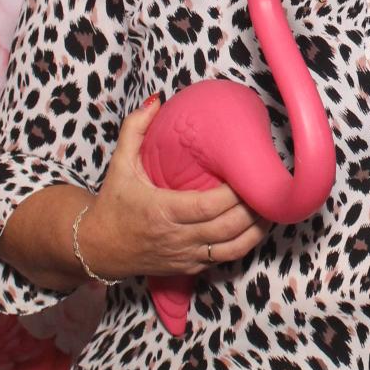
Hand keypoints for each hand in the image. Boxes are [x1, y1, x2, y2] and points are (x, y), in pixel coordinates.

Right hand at [83, 100, 265, 281]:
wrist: (96, 248)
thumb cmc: (113, 204)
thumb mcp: (119, 164)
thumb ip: (135, 129)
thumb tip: (156, 100)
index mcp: (162, 211)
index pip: (209, 206)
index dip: (235, 194)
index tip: (249, 174)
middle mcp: (176, 237)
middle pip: (227, 227)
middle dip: (254, 209)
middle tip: (272, 188)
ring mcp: (185, 256)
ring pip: (232, 248)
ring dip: (257, 230)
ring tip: (273, 208)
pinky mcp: (189, 268)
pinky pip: (224, 259)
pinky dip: (245, 244)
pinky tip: (257, 227)